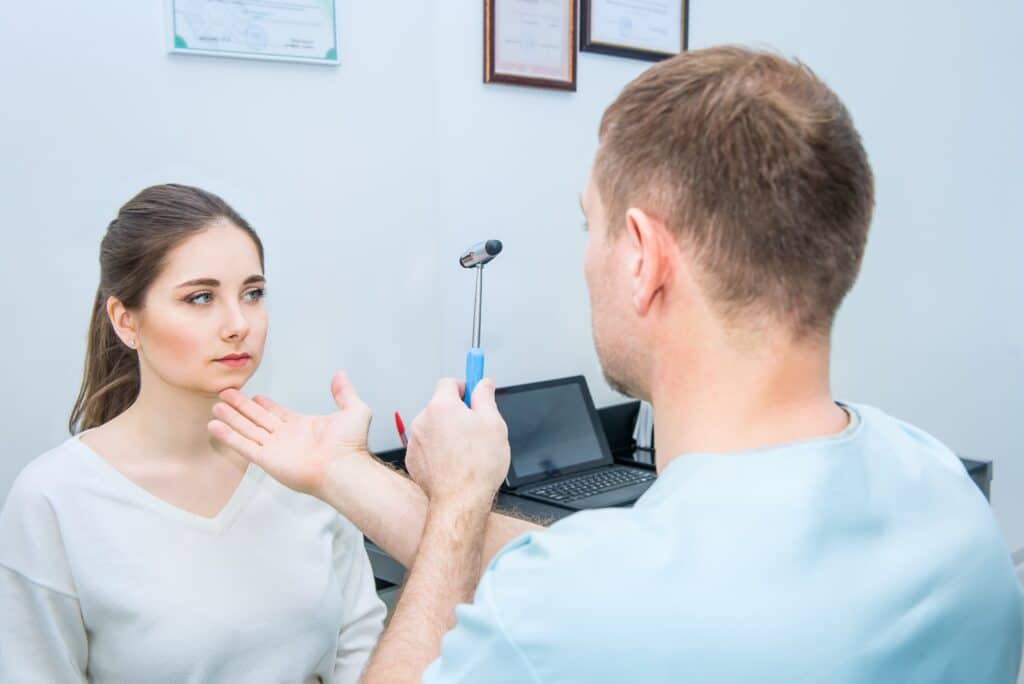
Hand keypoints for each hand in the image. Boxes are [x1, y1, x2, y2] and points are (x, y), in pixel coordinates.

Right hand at [207, 370, 371, 497]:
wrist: (344, 467)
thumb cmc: (351, 445)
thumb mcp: (354, 410)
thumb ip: (345, 393)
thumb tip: (340, 375)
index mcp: (303, 427)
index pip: (277, 413)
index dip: (265, 405)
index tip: (254, 396)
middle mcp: (286, 437)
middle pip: (258, 419)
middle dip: (242, 407)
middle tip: (226, 394)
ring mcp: (275, 448)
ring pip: (247, 429)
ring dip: (231, 418)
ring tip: (216, 406)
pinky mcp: (267, 459)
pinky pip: (243, 445)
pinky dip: (228, 436)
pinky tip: (214, 426)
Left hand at [404, 377, 509, 507]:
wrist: (459, 502)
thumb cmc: (477, 467)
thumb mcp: (494, 424)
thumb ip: (486, 397)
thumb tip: (484, 383)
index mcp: (442, 407)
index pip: (448, 383)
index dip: (464, 387)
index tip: (473, 392)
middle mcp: (423, 420)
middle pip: (440, 406)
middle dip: (457, 413)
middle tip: (476, 428)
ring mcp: (415, 441)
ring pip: (434, 427)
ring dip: (447, 432)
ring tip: (466, 451)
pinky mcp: (412, 459)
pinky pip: (427, 446)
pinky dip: (438, 450)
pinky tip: (454, 463)